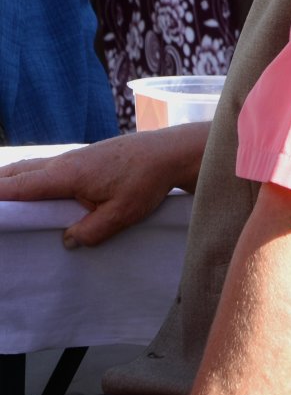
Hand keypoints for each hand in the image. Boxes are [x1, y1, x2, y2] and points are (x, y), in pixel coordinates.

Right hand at [0, 124, 207, 247]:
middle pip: (18, 172)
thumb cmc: (147, 180)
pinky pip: (47, 165)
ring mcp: (74, 156)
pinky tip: (32, 185)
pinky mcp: (85, 157)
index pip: (19, 186)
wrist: (171, 152)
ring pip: (32, 166)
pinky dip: (30, 174)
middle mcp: (64, 161)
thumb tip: (68, 242)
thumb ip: (91, 231)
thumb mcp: (121, 214)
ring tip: (2, 194)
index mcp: (67, 174)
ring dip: (12, 178)